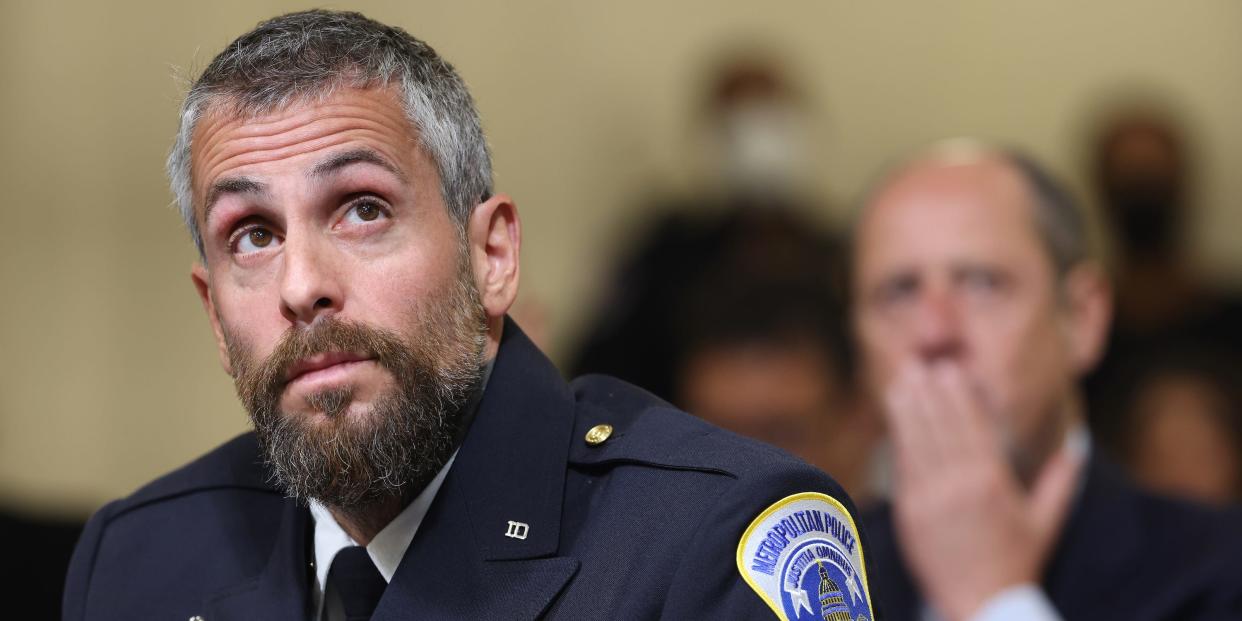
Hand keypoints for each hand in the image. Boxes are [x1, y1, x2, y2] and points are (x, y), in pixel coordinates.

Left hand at [882, 361, 1080, 620]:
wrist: (980, 605)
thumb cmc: (1016, 565)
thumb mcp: (1045, 523)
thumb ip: (1059, 482)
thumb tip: (1074, 447)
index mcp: (993, 483)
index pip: (972, 427)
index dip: (958, 395)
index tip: (949, 369)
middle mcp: (960, 486)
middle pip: (940, 427)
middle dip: (928, 392)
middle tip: (918, 363)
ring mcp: (931, 499)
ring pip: (916, 442)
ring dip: (907, 408)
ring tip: (900, 380)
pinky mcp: (910, 513)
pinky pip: (902, 468)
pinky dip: (898, 440)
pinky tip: (894, 419)